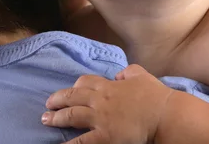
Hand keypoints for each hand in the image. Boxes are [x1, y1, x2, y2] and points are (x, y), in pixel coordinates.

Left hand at [42, 64, 172, 143]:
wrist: (163, 114)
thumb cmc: (155, 96)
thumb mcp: (141, 75)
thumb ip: (128, 72)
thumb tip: (119, 74)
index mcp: (109, 86)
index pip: (86, 82)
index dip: (75, 86)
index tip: (70, 90)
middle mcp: (100, 100)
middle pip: (73, 97)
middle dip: (58, 100)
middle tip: (48, 104)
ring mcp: (100, 119)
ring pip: (71, 116)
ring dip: (56, 118)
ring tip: (46, 119)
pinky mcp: (103, 136)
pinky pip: (81, 141)